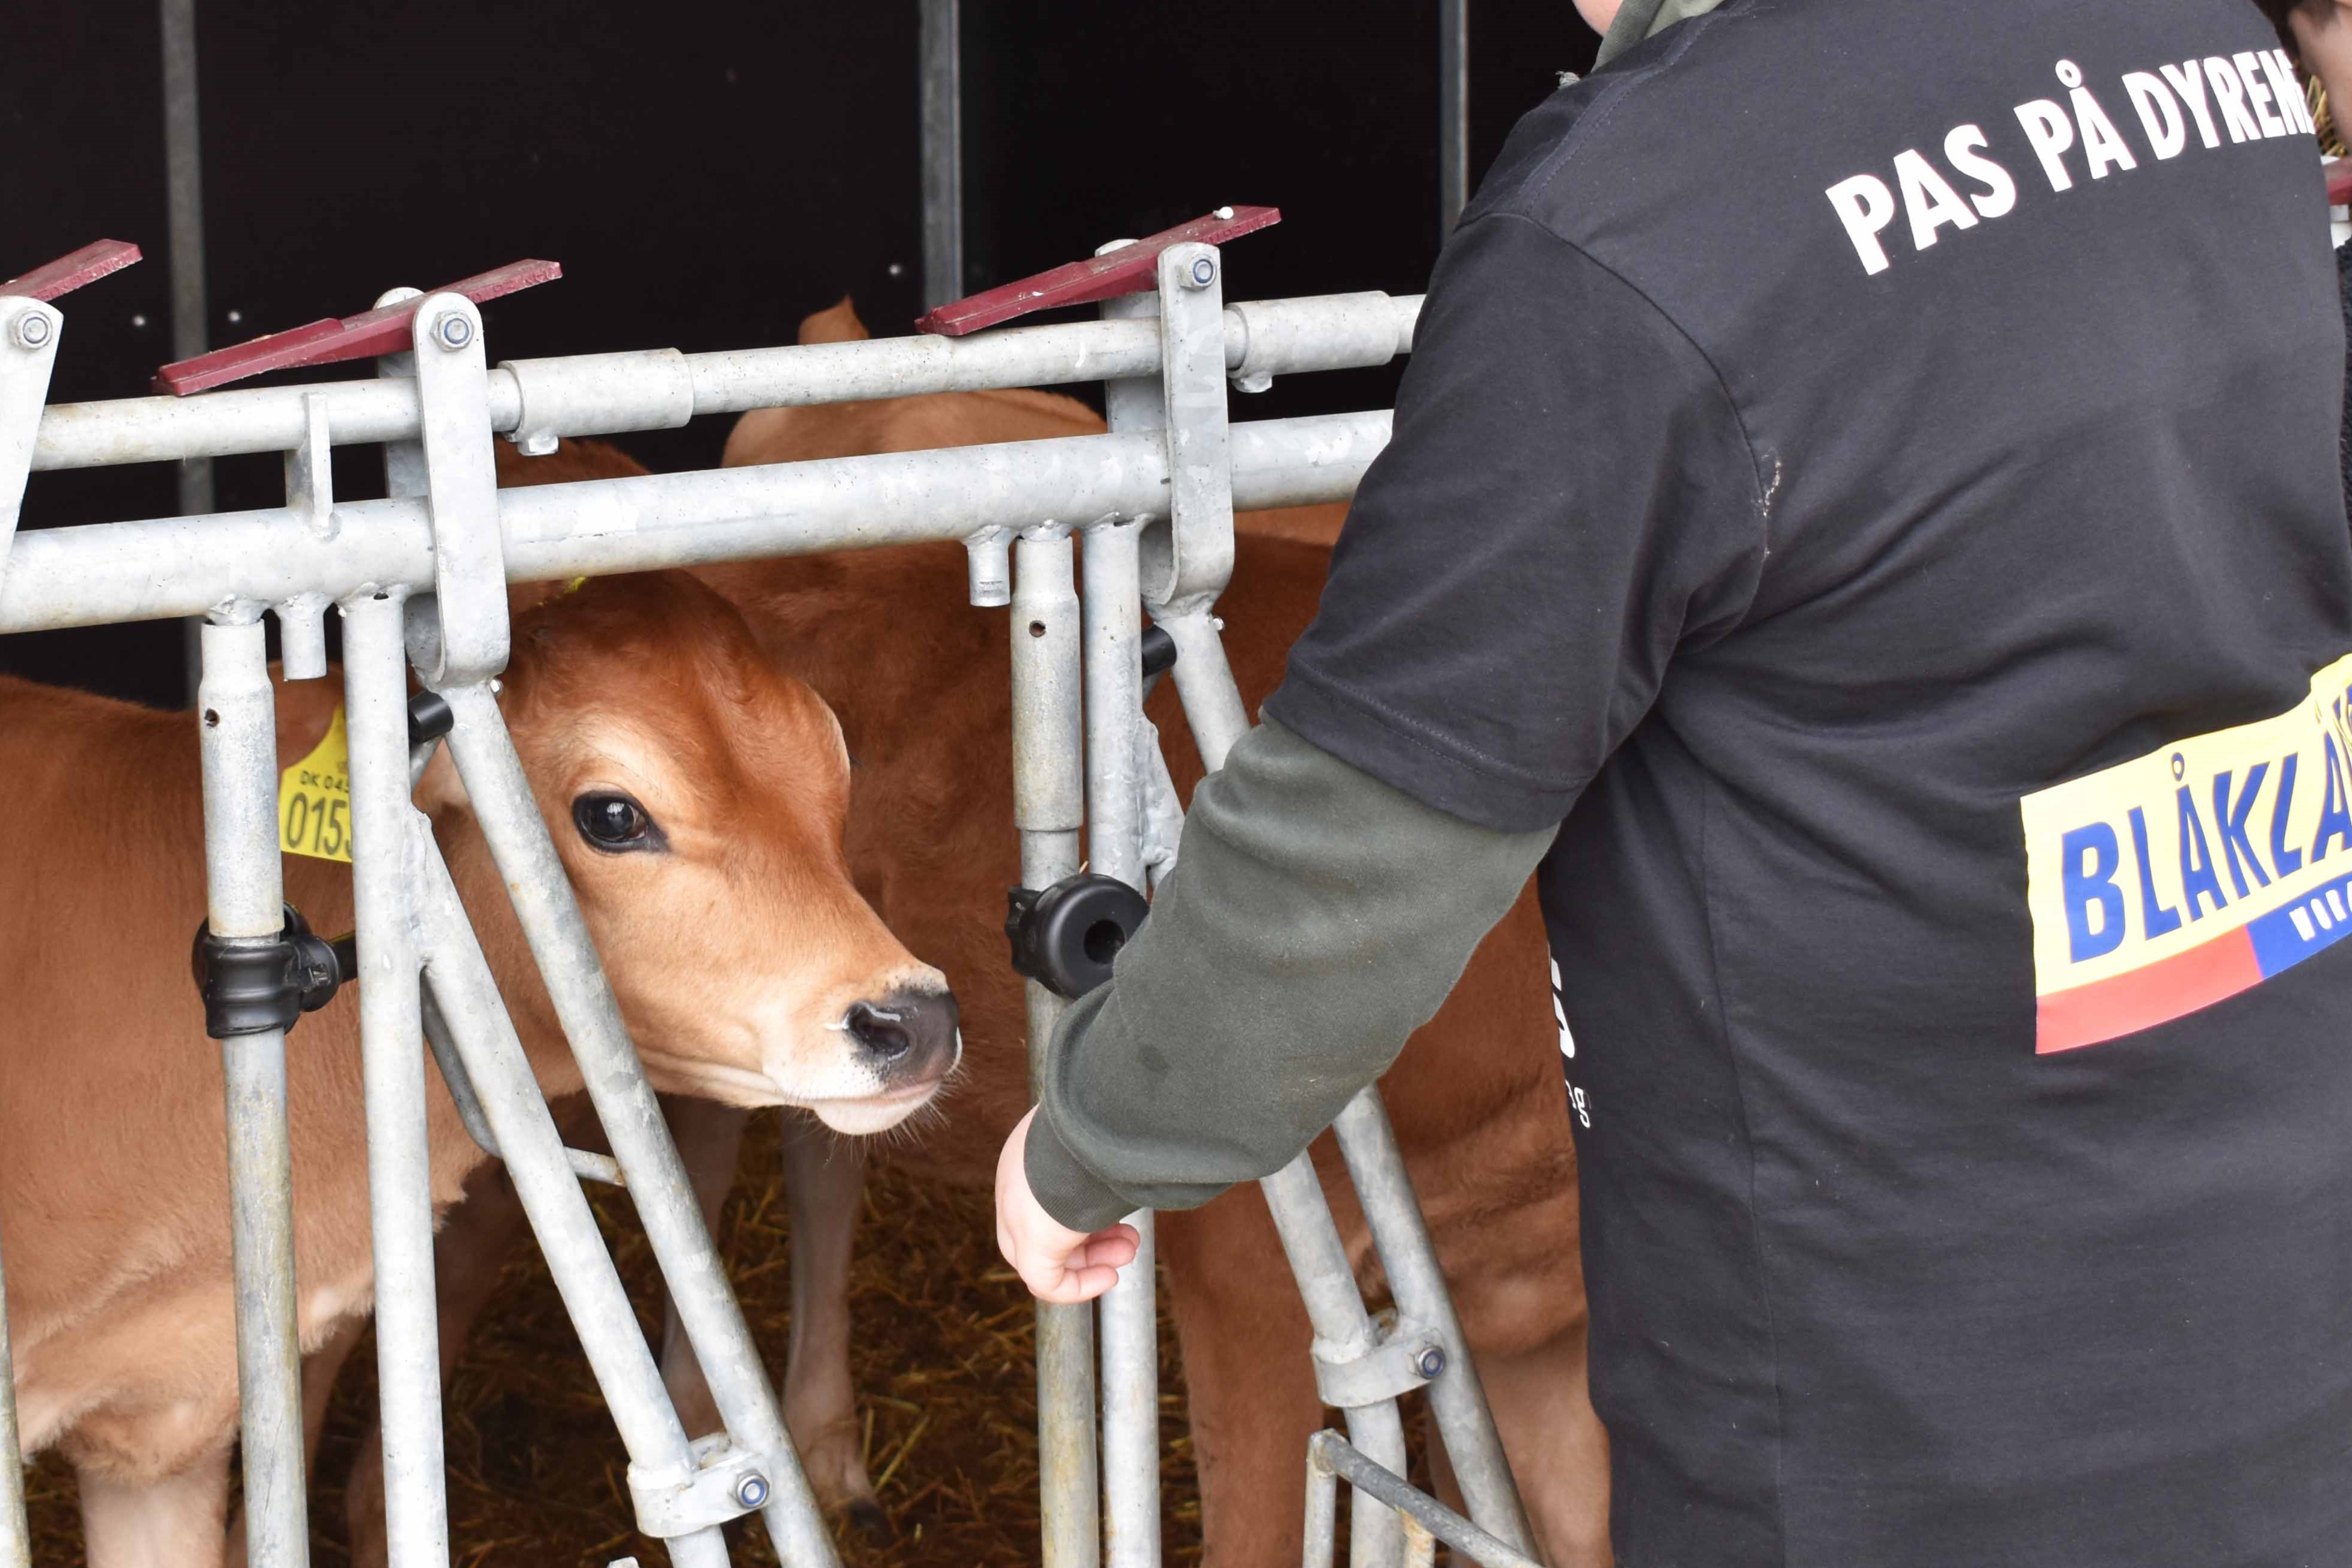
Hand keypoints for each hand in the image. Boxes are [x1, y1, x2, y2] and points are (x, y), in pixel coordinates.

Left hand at [995, 1107, 1140, 1302]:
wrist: (1089, 1129)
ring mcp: (1017, 1217)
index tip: (1117, 1217)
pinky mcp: (1030, 1246)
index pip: (1044, 1196)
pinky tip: (1109, 1277)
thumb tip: (1135, 1146)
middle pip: (1047, 1227)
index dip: (1085, 1212)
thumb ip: (1103, 1152)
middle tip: (1130, 1240)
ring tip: (1130, 1251)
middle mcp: (1014, 1185)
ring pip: (1048, 1255)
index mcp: (1026, 1155)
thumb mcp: (1099, 1133)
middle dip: (1094, 1238)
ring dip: (1095, 1258)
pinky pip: (1047, 1281)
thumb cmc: (1103, 1122)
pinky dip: (1079, 1286)